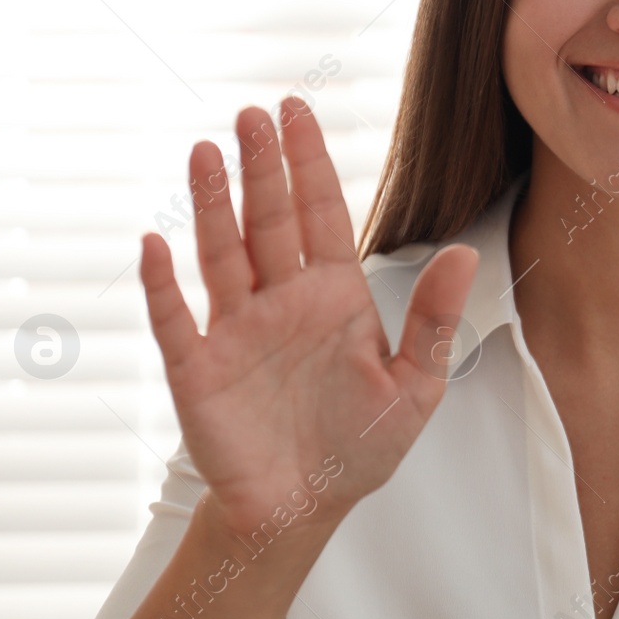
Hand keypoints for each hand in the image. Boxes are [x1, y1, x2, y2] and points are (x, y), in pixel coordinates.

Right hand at [137, 96, 478, 537]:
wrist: (301, 509)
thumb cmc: (358, 447)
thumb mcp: (413, 387)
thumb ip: (433, 320)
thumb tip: (465, 252)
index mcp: (333, 296)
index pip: (320, 213)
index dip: (309, 162)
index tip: (297, 110)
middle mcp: (281, 300)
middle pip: (268, 220)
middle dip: (262, 167)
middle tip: (251, 113)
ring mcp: (236, 330)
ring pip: (221, 253)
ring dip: (212, 205)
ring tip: (206, 152)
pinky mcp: (198, 369)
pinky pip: (175, 319)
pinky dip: (161, 284)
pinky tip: (154, 243)